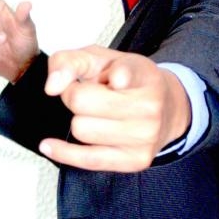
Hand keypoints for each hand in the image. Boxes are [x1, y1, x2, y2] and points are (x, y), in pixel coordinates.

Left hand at [39, 46, 191, 171]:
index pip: (106, 74)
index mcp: (142, 75)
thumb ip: (69, 61)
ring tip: (95, 114)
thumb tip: (52, 87)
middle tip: (86, 95)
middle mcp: (149, 107)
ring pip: (81, 130)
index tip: (86, 77)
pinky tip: (49, 145)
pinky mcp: (136, 160)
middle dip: (74, 97)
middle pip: (81, 103)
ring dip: (79, 120)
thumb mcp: (101, 57)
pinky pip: (88, 160)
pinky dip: (64, 152)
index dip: (81, 74)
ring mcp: (145, 137)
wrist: (168, 108)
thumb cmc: (131, 79)